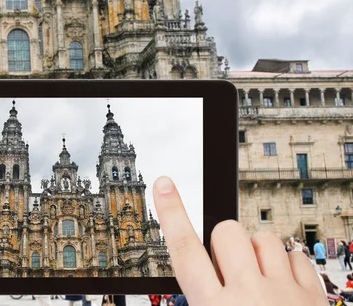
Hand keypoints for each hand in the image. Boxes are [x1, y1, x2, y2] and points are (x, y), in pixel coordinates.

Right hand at [153, 176, 325, 305]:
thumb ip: (198, 303)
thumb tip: (195, 285)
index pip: (185, 249)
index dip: (171, 213)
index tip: (164, 186)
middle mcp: (248, 296)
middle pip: (226, 233)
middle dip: (222, 243)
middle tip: (227, 269)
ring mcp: (284, 293)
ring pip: (262, 237)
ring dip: (255, 251)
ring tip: (256, 278)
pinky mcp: (314, 296)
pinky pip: (295, 255)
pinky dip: (286, 263)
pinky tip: (281, 284)